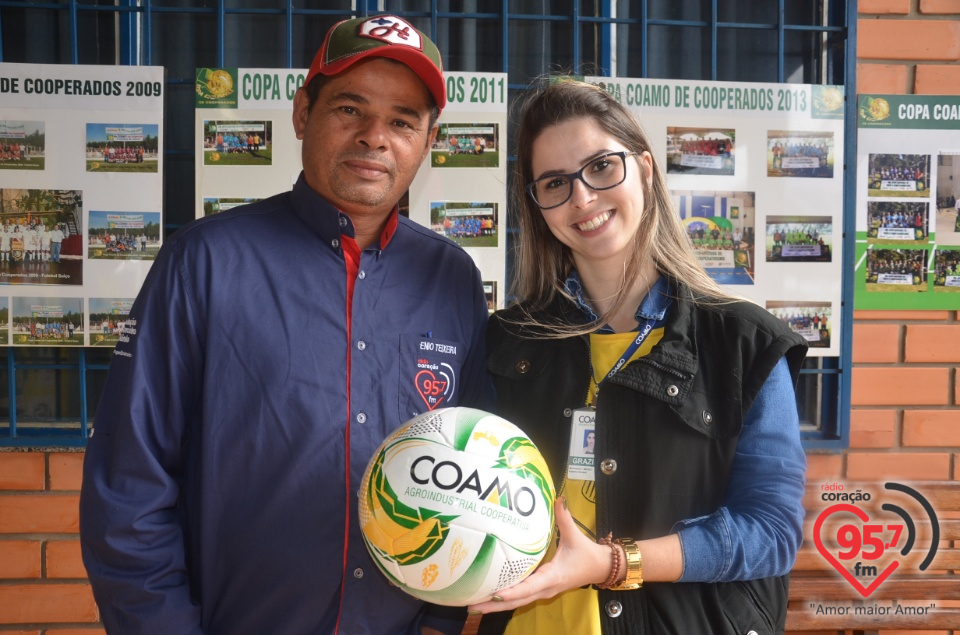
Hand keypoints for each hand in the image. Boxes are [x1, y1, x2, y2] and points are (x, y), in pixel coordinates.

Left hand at [467, 497, 612, 613]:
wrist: (599, 568)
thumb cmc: (587, 554)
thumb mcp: (575, 536)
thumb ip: (564, 517)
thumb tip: (558, 498)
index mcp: (553, 576)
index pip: (530, 587)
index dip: (512, 592)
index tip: (494, 593)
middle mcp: (545, 588)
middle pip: (517, 601)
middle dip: (494, 605)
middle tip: (472, 605)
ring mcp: (543, 592)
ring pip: (517, 602)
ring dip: (496, 605)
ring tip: (474, 604)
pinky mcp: (541, 590)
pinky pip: (521, 598)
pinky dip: (505, 599)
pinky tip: (489, 596)